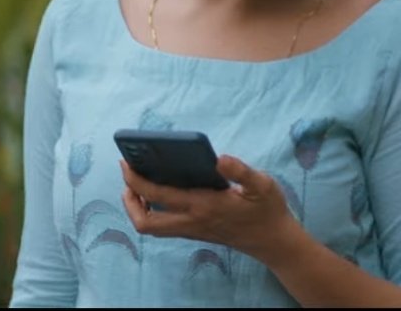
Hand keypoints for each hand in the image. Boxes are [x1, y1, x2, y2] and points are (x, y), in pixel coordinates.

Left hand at [120, 155, 300, 261]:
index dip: (136, 180)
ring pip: (152, 227)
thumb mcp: (262, 185)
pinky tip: (159, 190)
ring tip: (138, 183)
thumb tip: (220, 158)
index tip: (126, 162)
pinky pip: (163, 225)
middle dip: (129, 199)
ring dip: (137, 207)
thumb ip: (241, 171)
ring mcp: (191, 229)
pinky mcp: (194, 232)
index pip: (158, 195)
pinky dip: (152, 209)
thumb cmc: (267, 209)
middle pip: (145, 222)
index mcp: (203, 205)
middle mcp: (192, 221)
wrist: (274, 241)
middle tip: (128, 175)